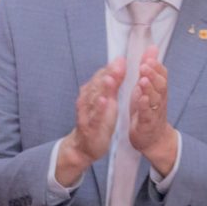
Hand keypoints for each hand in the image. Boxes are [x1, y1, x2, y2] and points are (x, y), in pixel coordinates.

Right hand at [56, 57, 124, 185]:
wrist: (83, 146)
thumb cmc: (96, 121)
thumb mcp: (106, 101)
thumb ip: (112, 84)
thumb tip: (119, 64)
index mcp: (92, 93)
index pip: (101, 76)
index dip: (112, 68)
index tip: (122, 59)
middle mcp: (87, 100)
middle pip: (98, 84)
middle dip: (109, 74)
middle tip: (119, 64)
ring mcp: (87, 113)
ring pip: (95, 98)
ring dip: (103, 88)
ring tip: (111, 78)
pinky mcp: (90, 127)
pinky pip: (94, 116)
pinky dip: (99, 108)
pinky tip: (105, 101)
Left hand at [125, 48, 178, 175]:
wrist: (153, 138)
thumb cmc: (148, 109)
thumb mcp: (147, 86)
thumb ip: (149, 68)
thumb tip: (152, 47)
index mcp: (158, 89)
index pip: (162, 75)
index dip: (156, 66)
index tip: (149, 57)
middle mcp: (159, 99)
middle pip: (160, 84)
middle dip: (153, 74)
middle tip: (145, 65)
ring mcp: (155, 111)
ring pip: (155, 98)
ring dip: (149, 88)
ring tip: (142, 80)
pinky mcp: (147, 123)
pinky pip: (148, 114)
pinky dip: (145, 106)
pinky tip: (142, 99)